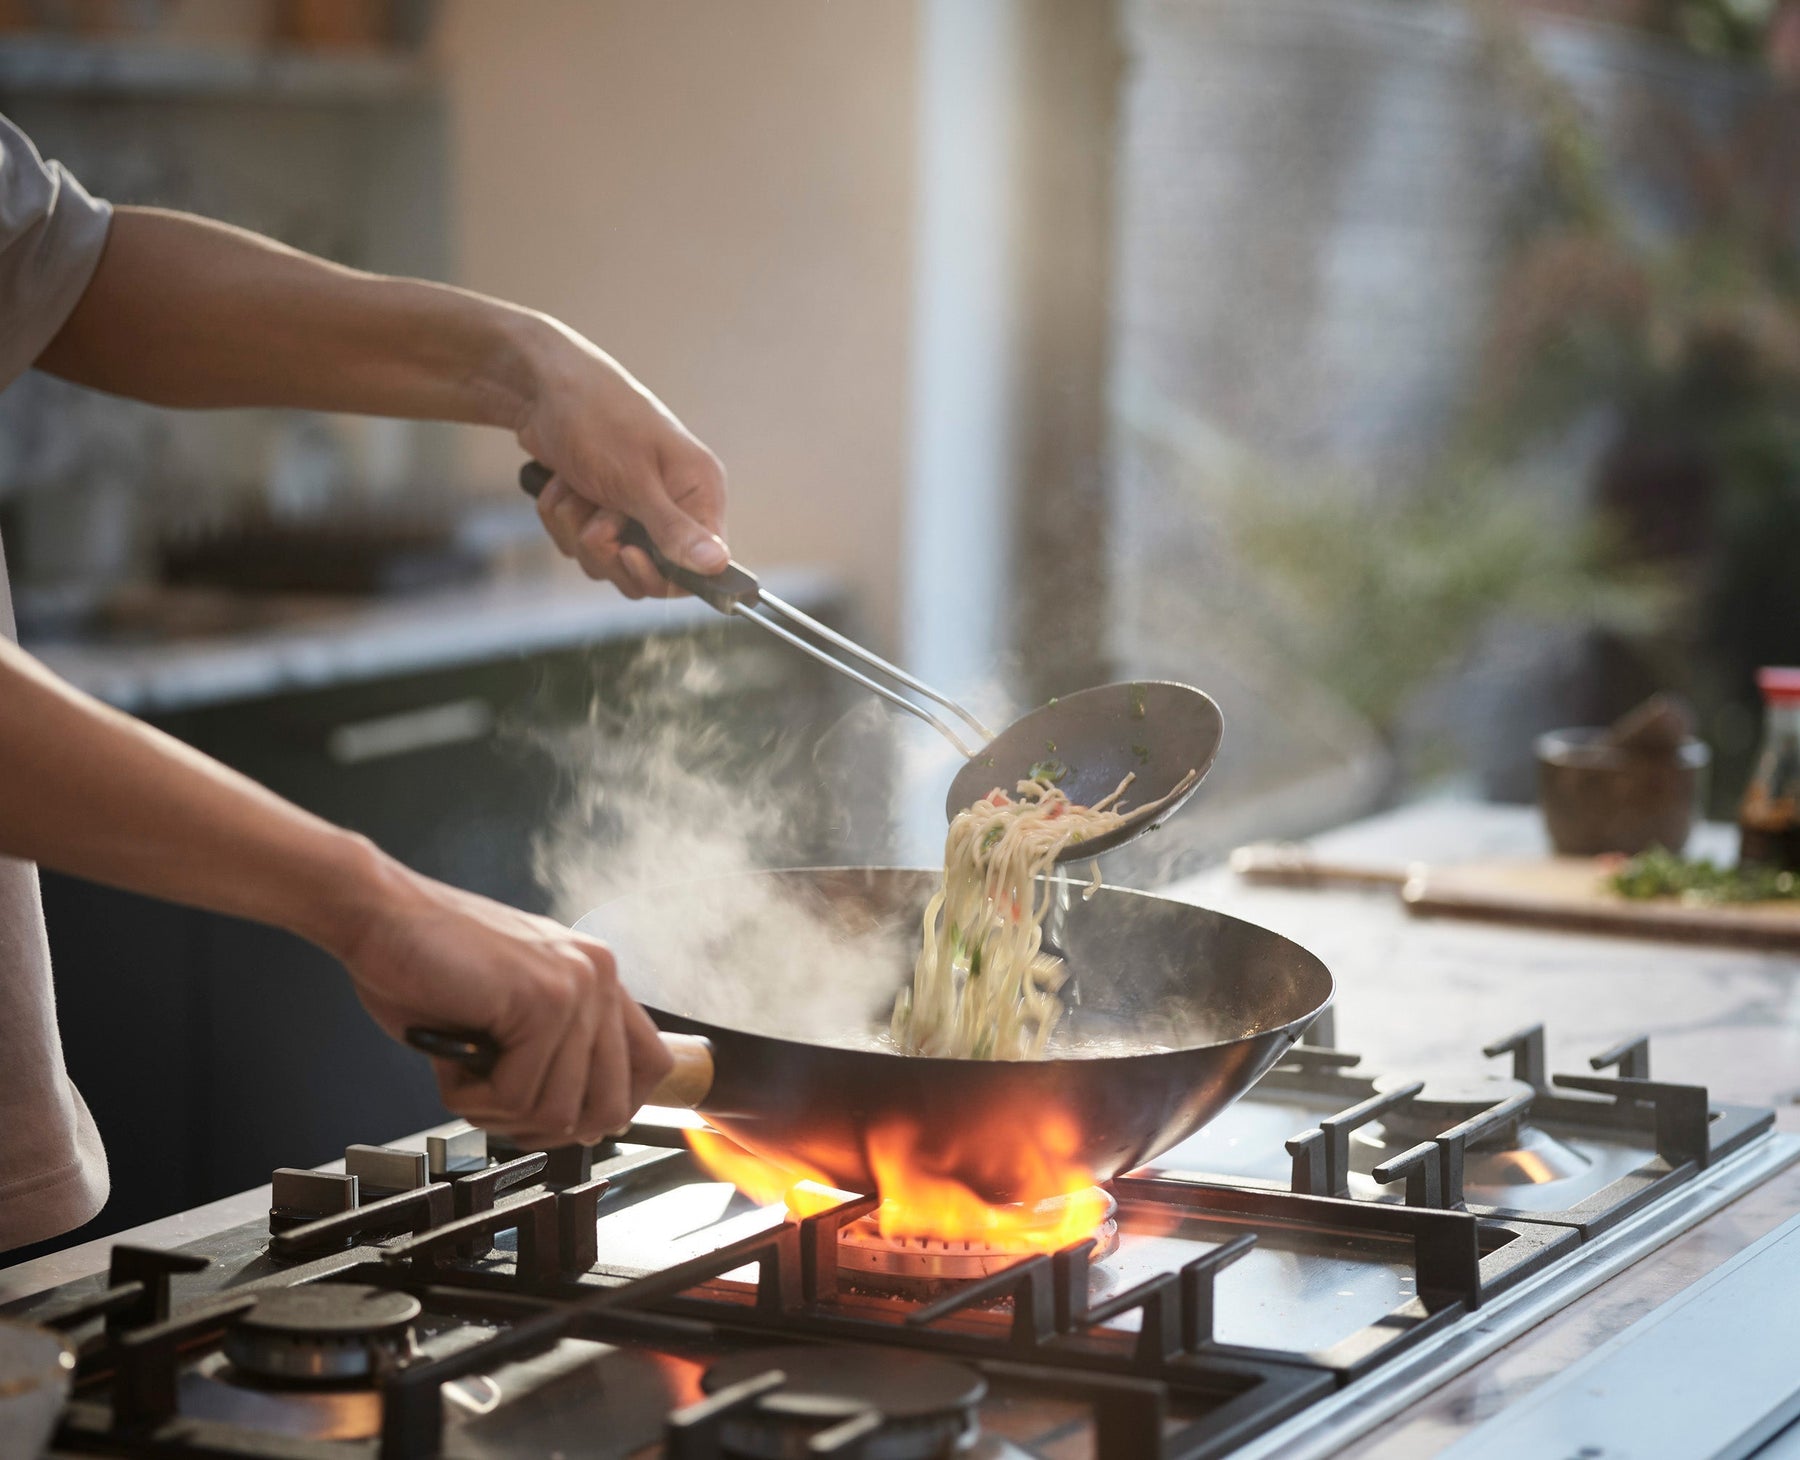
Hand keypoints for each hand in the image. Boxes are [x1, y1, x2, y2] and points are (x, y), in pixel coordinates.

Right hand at [332, 859, 672, 1147]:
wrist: (378, 916)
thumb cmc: (427, 964)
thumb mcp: (510, 1011)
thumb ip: (553, 1052)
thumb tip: (586, 1125)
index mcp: (597, 976)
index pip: (652, 1065)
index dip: (611, 1109)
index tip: (568, 1124)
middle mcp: (599, 976)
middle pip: (611, 1107)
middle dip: (544, 1126)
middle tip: (495, 1104)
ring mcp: (575, 986)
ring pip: (559, 1111)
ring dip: (497, 1111)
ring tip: (464, 1071)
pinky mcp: (541, 1000)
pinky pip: (519, 1096)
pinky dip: (472, 1098)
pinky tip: (451, 1060)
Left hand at [517, 321, 728, 598]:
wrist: (541, 386)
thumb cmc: (598, 419)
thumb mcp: (636, 480)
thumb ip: (674, 529)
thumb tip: (718, 565)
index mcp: (698, 494)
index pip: (699, 566)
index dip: (661, 574)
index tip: (629, 556)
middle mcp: (673, 505)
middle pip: (646, 574)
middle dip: (607, 548)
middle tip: (596, 514)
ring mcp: (633, 510)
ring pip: (605, 561)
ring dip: (577, 528)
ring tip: (577, 487)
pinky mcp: (599, 510)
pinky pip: (577, 544)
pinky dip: (561, 517)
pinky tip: (561, 483)